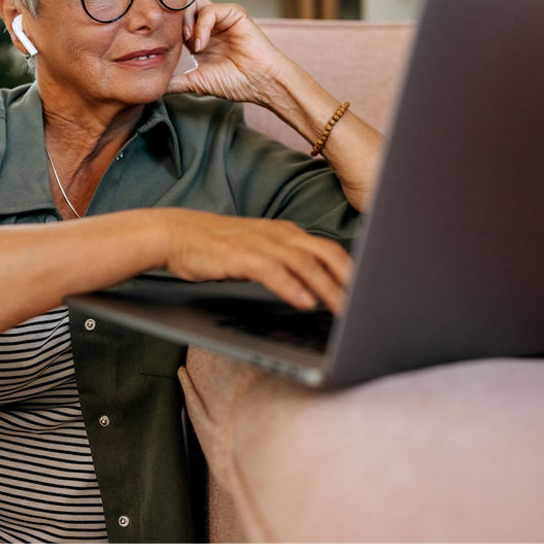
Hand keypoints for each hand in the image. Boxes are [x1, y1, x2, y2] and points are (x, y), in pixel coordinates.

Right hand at [160, 210, 352, 312]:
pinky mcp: (242, 256)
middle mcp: (279, 235)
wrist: (175, 233)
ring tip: (344, 311)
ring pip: (306, 264)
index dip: (351, 271)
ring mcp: (261, 244)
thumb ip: (284, 262)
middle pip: (326, 254)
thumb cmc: (216, 246)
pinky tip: (304, 303)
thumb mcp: (258, 250)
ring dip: (328, 288)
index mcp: (285, 232)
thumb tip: (312, 286)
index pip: (328, 249)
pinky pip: (274, 272)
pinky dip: (292, 288)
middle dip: (349, 280)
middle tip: (366, 306)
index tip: (367, 293)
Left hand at [167, 0, 287, 106]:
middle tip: (172, 40)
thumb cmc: (235, 83)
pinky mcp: (233, 13)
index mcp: (197, 38)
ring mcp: (220, 18)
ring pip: (191, 1)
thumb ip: (175, 82)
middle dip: (171, 20)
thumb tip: (154, 88)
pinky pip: (210, 9)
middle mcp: (207, 25)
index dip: (163, 29)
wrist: (259, 83)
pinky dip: (202, 25)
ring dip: (185, 19)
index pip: (172, 21)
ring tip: (188, 41)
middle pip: (179, 6)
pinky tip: (201, 43)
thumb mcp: (196, 82)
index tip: (158, 45)